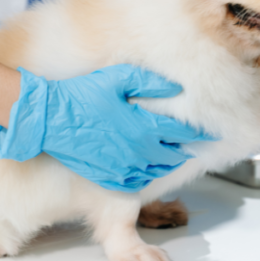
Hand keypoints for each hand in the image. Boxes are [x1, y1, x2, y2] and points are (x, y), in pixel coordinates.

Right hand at [0, 65, 213, 191]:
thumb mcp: (116, 78)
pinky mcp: (107, 176)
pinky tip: (149, 170)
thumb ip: (149, 83)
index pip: (180, 131)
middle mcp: (137, 151)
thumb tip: (176, 88)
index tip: (211, 131)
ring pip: (156, 171)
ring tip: (176, 157)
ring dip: (169, 164)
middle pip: (173, 155)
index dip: (198, 131)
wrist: (48, 119)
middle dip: (186, 149)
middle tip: (197, 145)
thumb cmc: (81, 95)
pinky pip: (136, 181)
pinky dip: (148, 177)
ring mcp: (122, 167)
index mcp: (143, 126)